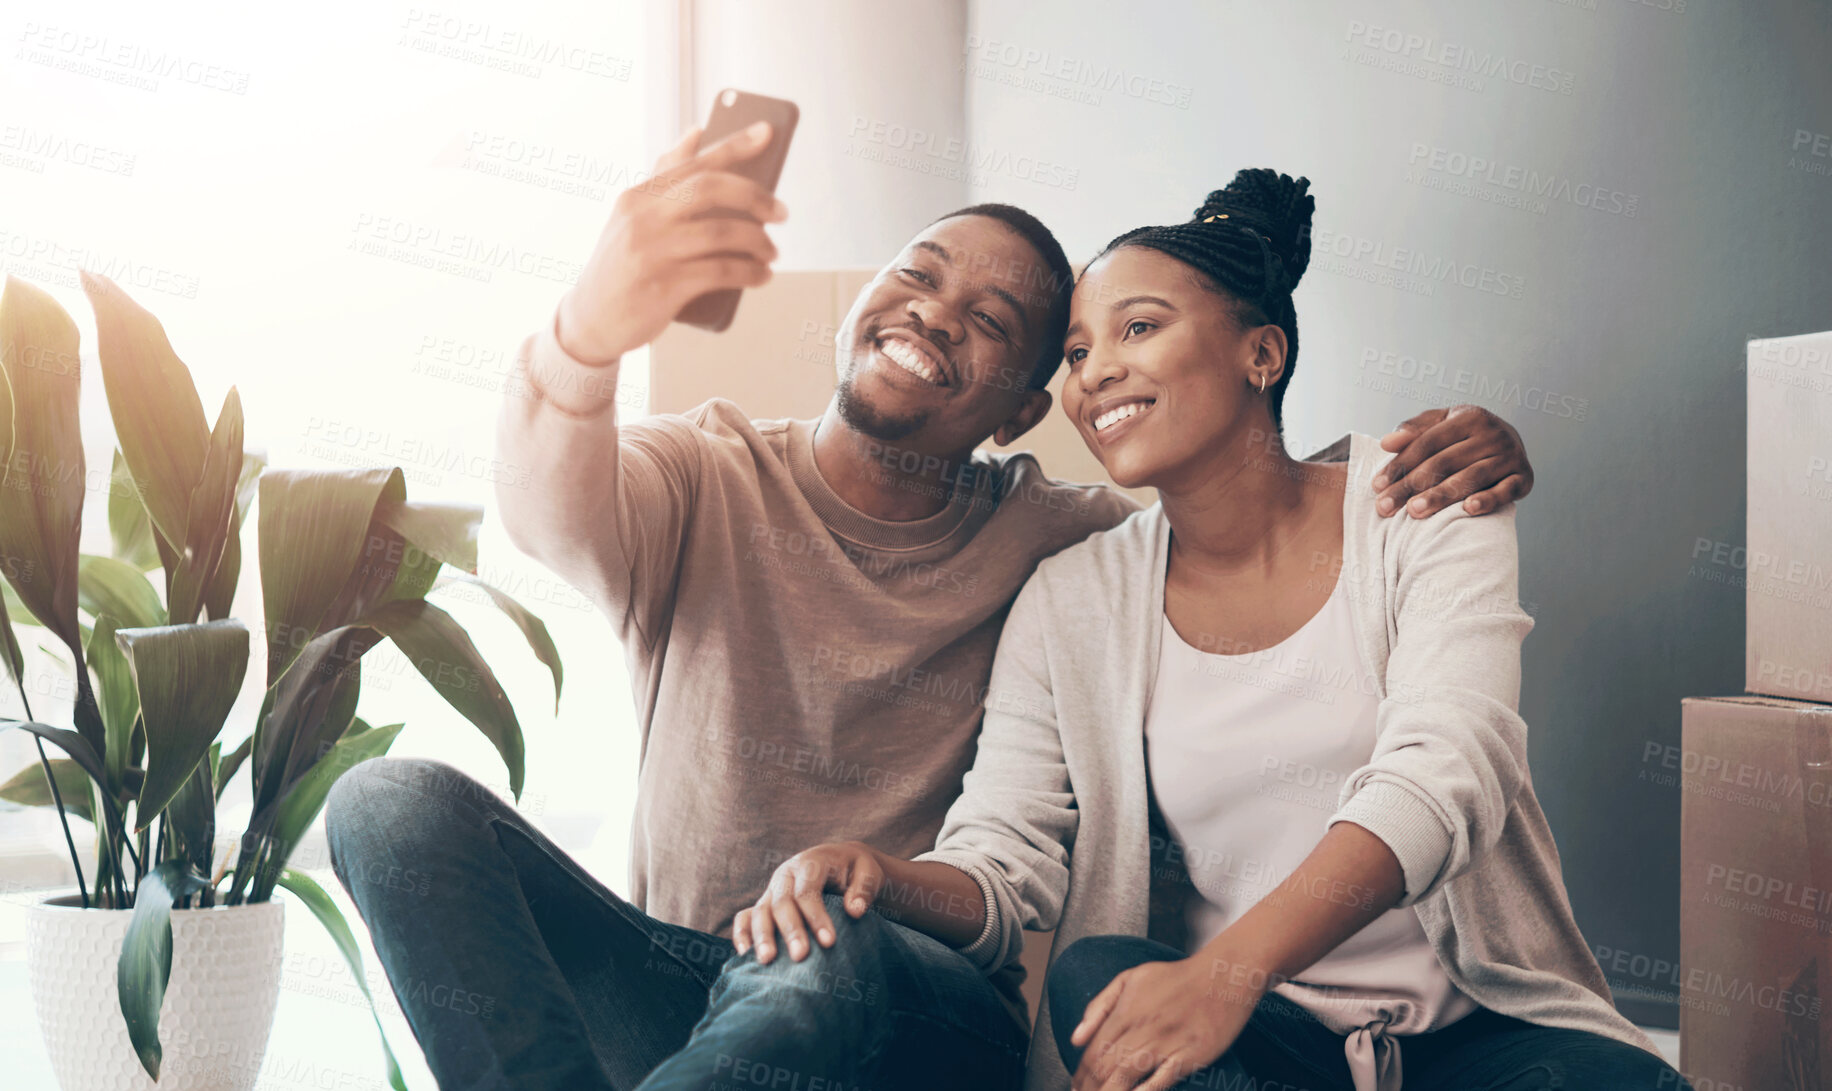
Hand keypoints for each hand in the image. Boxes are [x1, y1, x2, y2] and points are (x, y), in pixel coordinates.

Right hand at [555, 122, 787, 364]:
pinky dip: (748, 273)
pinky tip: (761, 276)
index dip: (733, 144)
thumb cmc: (624, 265)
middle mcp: (642, 218)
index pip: (692, 162)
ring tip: (771, 252)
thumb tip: (696, 133)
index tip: (767, 131)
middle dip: (755, 196)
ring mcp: (652, 251)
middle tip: (781, 212)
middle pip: (710, 189)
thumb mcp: (634, 218)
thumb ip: (666, 178)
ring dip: (757, 242)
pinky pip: (719, 272)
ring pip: (720, 233)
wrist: (591, 319)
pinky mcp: (663, 286)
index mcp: (638, 196)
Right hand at [731, 841, 884, 964]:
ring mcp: (772, 889)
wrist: (841, 862)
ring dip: (761, 936)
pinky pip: (745, 917)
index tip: (829, 942)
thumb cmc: (857, 870)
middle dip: (790, 930)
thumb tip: (854, 911)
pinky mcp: (765, 903)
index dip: (816, 916)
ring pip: (760, 910)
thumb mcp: (869, 872)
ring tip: (766, 961)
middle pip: (781, 903)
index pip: (807, 891)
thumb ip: (863, 888)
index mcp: (810, 863)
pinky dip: (742, 934)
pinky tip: (745, 955)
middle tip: (800, 957)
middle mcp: (785, 875)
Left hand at [1069, 956, 1259, 1090]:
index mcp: (1124, 1012)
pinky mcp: (1190, 1055)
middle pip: (1105, 1068)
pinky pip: (1162, 1079)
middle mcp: (1141, 1028)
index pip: (1093, 1052)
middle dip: (1089, 1088)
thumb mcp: (1130, 978)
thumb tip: (1076, 1037)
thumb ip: (1100, 1006)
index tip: (1075, 1086)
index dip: (1080, 1075)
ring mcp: (1166, 1043)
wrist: (1222, 975)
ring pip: (1126, 1076)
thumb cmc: (1176, 978)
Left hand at [1373, 405, 1533, 517]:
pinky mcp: (1524, 477)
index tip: (1376, 485)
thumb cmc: (1465, 436)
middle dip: (1411, 485)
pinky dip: (1488, 500)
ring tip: (1414, 511)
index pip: (1427, 442)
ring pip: (1471, 477)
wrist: (1512, 442)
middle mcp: (1492, 434)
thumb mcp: (1441, 424)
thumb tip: (1386, 442)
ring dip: (1441, 496)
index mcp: (1469, 417)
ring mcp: (1511, 455)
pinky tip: (1467, 510)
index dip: (1400, 464)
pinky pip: (1505, 490)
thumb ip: (1413, 429)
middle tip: (1385, 506)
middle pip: (1445, 462)